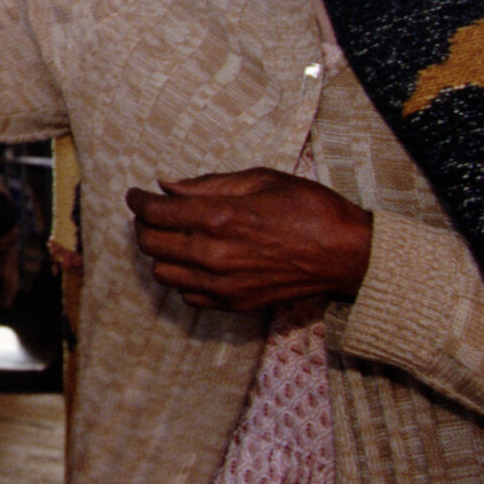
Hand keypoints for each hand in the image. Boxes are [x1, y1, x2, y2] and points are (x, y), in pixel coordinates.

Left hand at [125, 168, 371, 311]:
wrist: (346, 253)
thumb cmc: (308, 209)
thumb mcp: (260, 180)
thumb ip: (208, 185)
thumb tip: (168, 185)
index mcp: (219, 217)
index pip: (155, 211)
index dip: (138, 201)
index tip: (136, 195)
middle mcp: (214, 254)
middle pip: (151, 244)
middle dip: (143, 226)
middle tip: (151, 214)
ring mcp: (223, 284)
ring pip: (163, 273)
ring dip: (160, 254)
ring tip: (173, 238)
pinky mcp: (235, 303)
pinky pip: (188, 296)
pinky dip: (182, 279)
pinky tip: (194, 263)